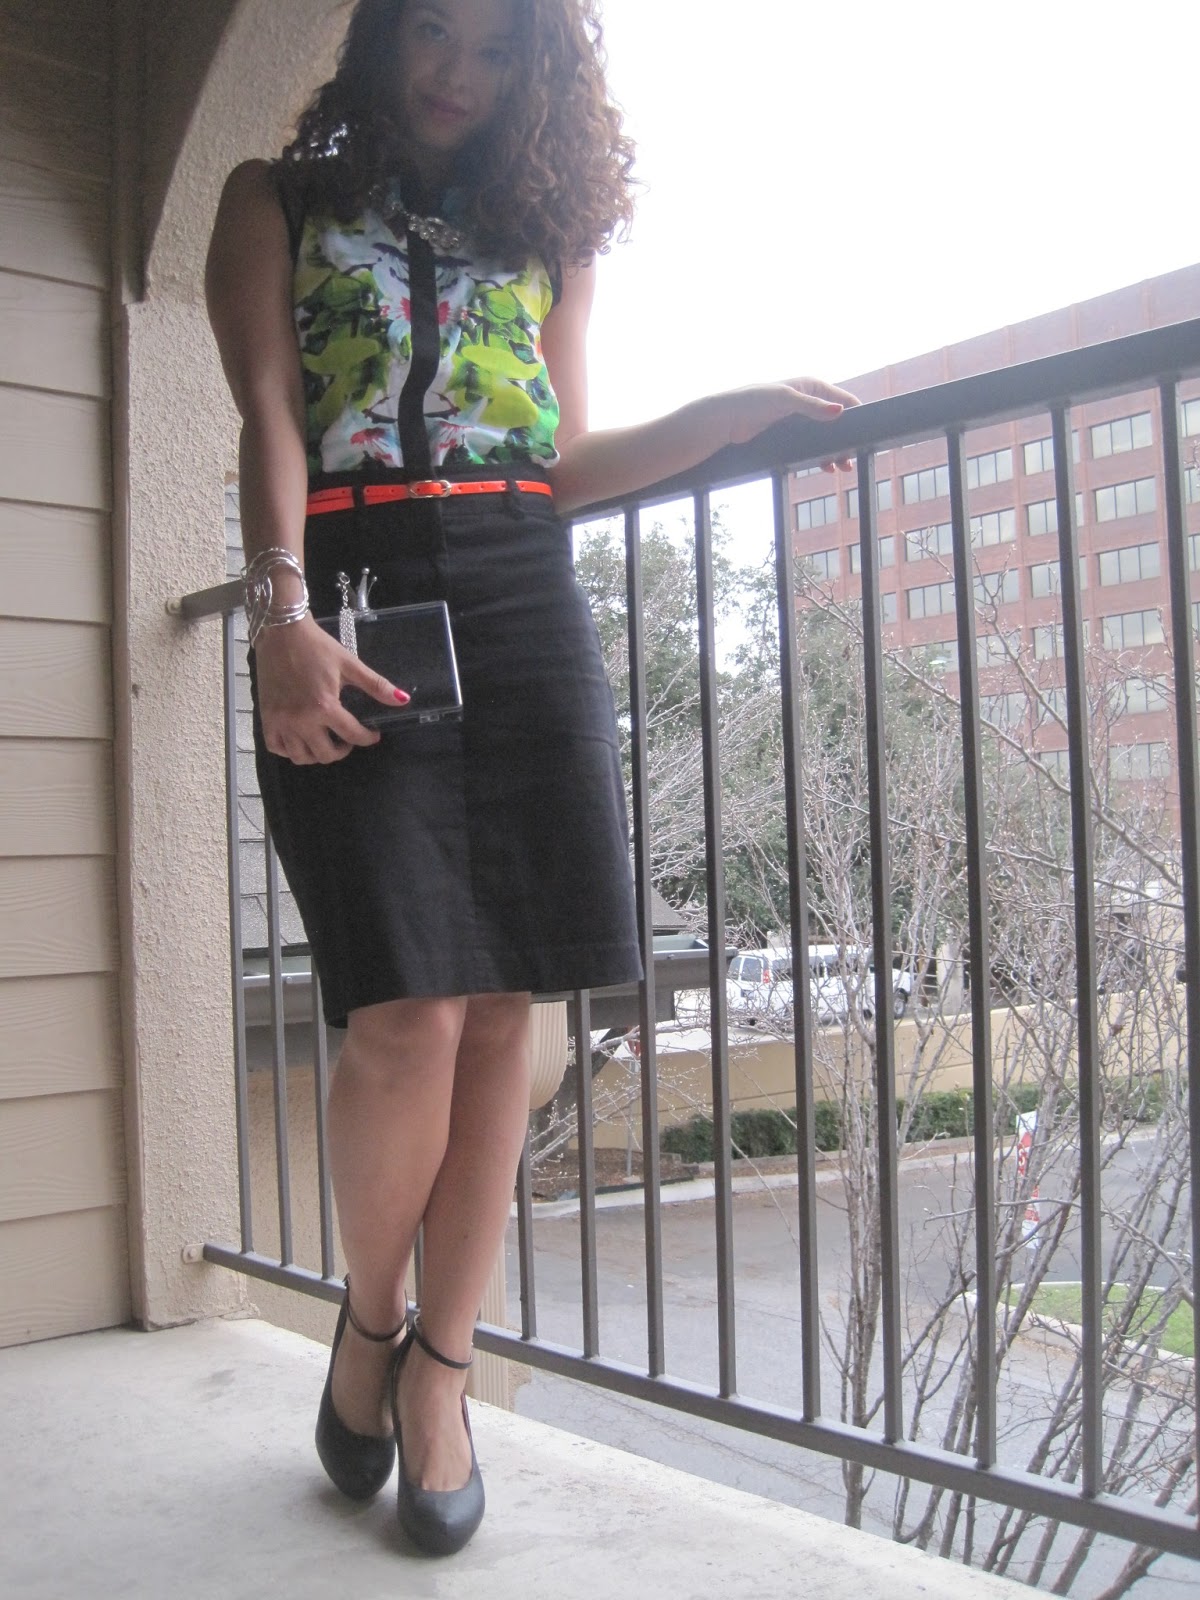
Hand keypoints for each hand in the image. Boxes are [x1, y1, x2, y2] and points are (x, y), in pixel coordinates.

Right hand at [254, 614, 409, 764]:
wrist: (282, 631)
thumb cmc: (317, 646)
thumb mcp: (349, 664)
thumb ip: (376, 685)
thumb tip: (403, 700)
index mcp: (324, 706)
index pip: (353, 736)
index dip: (368, 738)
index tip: (373, 734)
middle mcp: (301, 720)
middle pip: (326, 754)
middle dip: (342, 750)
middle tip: (347, 739)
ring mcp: (281, 721)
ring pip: (300, 756)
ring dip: (316, 754)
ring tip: (324, 740)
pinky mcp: (266, 717)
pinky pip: (276, 747)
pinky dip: (289, 749)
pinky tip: (300, 739)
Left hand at [722, 376, 859, 470]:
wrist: (727, 420)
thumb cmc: (753, 401)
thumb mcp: (786, 400)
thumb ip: (812, 406)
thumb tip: (839, 410)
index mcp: (812, 386)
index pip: (844, 399)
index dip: (856, 414)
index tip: (867, 432)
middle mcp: (809, 401)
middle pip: (837, 420)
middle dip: (846, 438)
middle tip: (852, 456)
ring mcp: (800, 419)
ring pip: (826, 436)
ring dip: (835, 450)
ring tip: (843, 466)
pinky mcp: (791, 434)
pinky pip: (812, 446)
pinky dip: (821, 456)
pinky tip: (826, 467)